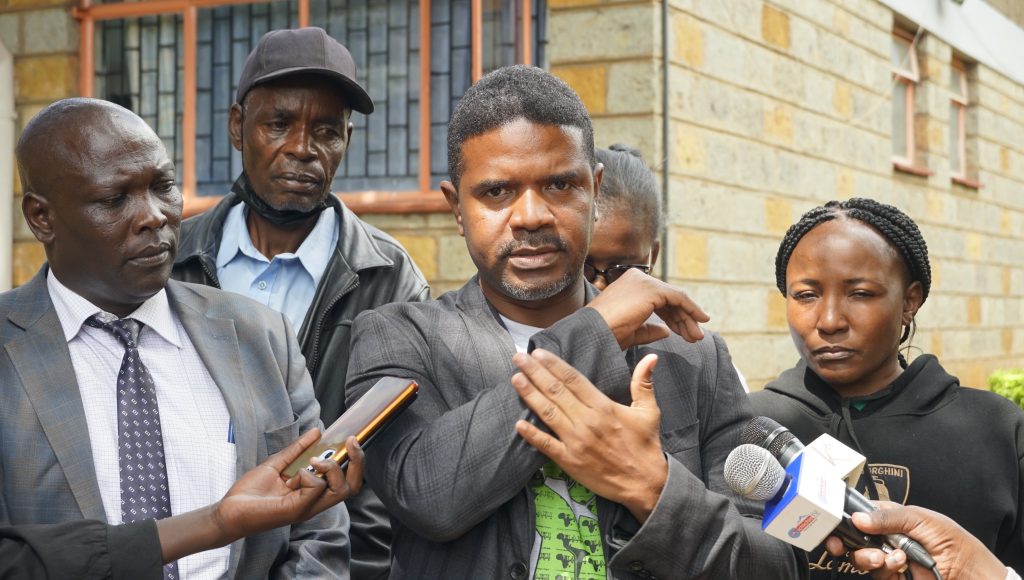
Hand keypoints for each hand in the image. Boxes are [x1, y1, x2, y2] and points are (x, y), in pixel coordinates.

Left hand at [158, 428, 364, 562]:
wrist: (228, 511)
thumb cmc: (250, 492)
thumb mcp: (276, 464)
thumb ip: (296, 450)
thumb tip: (316, 432)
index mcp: (313, 492)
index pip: (347, 481)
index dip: (355, 461)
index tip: (351, 440)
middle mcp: (314, 502)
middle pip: (352, 487)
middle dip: (357, 462)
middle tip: (350, 443)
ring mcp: (307, 508)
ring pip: (340, 490)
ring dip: (332, 469)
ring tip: (314, 462)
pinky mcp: (296, 510)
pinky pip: (316, 489)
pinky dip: (309, 476)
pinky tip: (293, 477)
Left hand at [512, 349, 665, 522]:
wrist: (646, 484)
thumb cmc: (646, 446)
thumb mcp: (649, 411)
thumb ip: (644, 382)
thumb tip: (651, 357)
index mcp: (604, 407)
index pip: (573, 379)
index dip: (554, 364)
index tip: (539, 352)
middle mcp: (587, 421)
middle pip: (556, 391)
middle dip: (535, 372)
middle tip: (518, 357)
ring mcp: (576, 442)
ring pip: (548, 413)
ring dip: (530, 395)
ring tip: (515, 379)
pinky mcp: (570, 461)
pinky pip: (547, 445)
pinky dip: (532, 435)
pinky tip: (518, 423)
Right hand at [585, 268, 708, 348]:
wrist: (593, 333)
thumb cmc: (605, 335)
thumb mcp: (631, 331)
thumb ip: (649, 328)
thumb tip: (666, 331)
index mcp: (629, 285)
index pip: (658, 299)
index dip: (673, 317)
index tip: (684, 333)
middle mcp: (637, 278)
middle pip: (668, 298)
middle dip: (683, 319)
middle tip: (695, 337)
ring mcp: (644, 282)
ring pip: (675, 299)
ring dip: (688, 318)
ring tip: (697, 337)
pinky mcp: (652, 289)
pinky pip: (678, 298)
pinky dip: (691, 309)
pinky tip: (700, 320)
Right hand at [824, 502, 1005, 579]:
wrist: (970, 572)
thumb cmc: (953, 540)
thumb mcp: (920, 518)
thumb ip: (888, 516)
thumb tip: (858, 517)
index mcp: (890, 518)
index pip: (859, 514)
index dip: (845, 518)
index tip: (836, 523)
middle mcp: (885, 538)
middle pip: (852, 538)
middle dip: (846, 542)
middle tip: (842, 545)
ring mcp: (888, 559)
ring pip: (861, 558)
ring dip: (869, 557)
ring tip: (888, 557)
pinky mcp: (894, 577)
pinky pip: (877, 574)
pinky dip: (886, 569)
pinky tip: (900, 564)